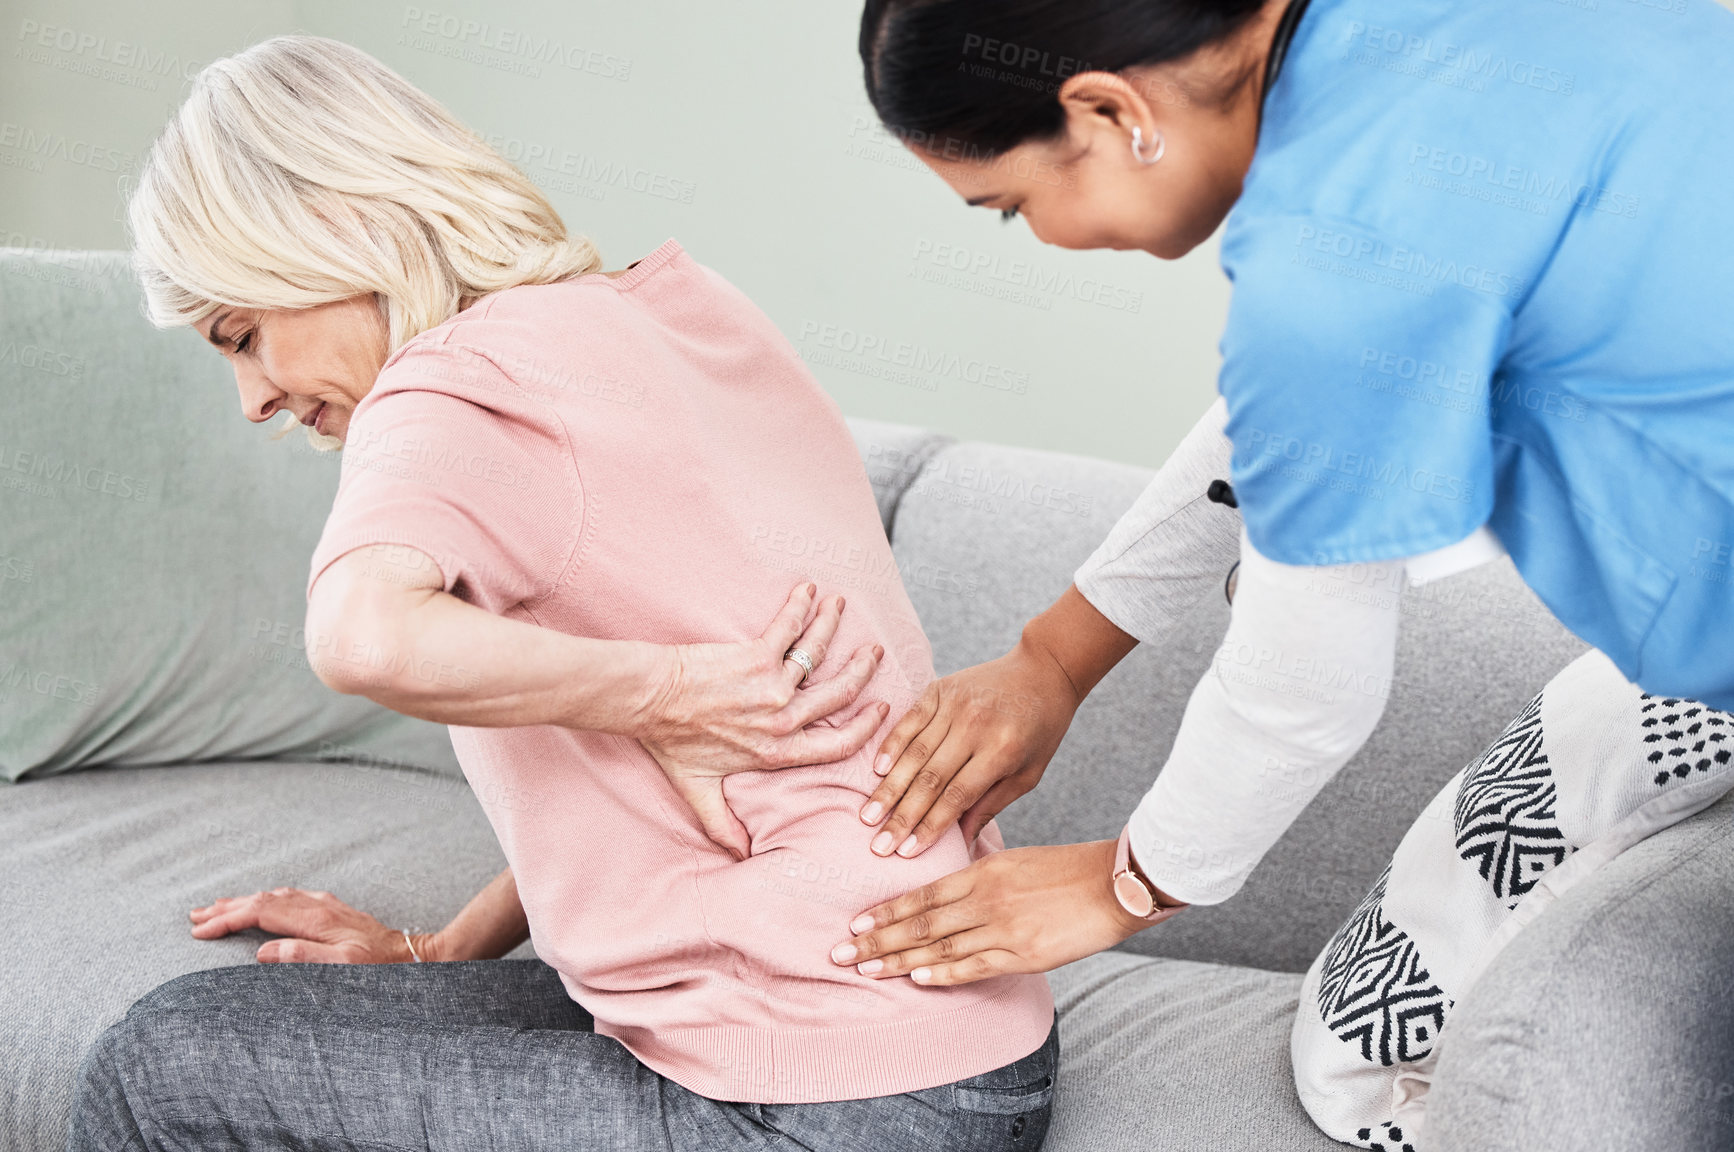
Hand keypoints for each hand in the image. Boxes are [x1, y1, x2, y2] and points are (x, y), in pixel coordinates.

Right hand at [189, 887, 433, 963]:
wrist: (413, 956)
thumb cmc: (379, 968)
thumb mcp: (342, 967)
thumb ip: (302, 957)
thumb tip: (262, 951)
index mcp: (314, 919)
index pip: (259, 912)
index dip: (227, 919)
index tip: (199, 930)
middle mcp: (318, 906)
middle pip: (262, 899)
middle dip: (226, 907)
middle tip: (194, 916)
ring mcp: (326, 905)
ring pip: (275, 895)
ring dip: (244, 900)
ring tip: (218, 907)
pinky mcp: (333, 909)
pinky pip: (290, 897)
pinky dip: (267, 899)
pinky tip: (264, 902)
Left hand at [636, 582, 888, 858]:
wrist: (648, 700)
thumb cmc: (670, 742)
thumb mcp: (699, 792)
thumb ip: (724, 824)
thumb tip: (740, 857)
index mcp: (776, 752)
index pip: (835, 745)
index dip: (864, 729)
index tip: (879, 711)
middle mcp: (782, 720)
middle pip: (838, 695)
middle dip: (862, 673)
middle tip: (873, 655)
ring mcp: (772, 686)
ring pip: (818, 654)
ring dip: (834, 628)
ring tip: (842, 609)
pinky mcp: (755, 655)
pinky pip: (788, 627)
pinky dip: (801, 606)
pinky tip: (809, 590)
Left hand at [829, 841, 1156, 985]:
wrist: (1114, 884)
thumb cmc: (1067, 870)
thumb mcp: (1016, 861)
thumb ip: (980, 874)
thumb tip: (950, 886)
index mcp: (982, 872)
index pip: (922, 894)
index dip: (886, 911)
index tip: (856, 923)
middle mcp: (984, 899)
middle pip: (919, 923)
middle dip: (877, 939)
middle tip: (841, 954)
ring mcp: (1001, 928)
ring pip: (938, 946)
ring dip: (897, 959)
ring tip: (866, 969)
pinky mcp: (1023, 954)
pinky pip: (973, 966)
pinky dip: (942, 973)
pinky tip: (916, 977)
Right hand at [860, 637, 1080, 858]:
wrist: (1044, 670)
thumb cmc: (1040, 729)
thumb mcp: (1028, 773)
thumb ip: (991, 805)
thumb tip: (960, 842)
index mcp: (1002, 750)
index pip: (957, 796)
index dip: (929, 826)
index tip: (906, 853)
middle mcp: (975, 726)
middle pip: (930, 779)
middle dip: (901, 816)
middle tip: (878, 846)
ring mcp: (955, 704)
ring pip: (914, 753)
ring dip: (888, 788)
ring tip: (867, 816)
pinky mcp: (940, 689)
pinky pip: (909, 721)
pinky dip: (891, 746)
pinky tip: (876, 772)